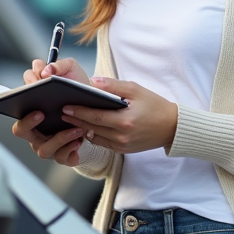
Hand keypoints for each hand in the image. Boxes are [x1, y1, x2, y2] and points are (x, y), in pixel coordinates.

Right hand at [9, 57, 91, 166]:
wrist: (98, 108)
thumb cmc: (78, 90)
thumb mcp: (70, 71)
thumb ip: (57, 65)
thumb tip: (44, 69)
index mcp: (32, 110)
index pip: (17, 109)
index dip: (21, 102)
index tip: (33, 96)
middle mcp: (36, 129)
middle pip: (20, 130)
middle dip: (28, 123)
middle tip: (42, 113)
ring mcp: (48, 144)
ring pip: (43, 149)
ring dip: (59, 139)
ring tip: (75, 129)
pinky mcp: (63, 154)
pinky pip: (62, 157)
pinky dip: (70, 149)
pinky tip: (79, 140)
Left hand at [61, 77, 177, 154]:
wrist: (172, 127)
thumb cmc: (154, 105)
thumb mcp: (136, 90)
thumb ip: (113, 86)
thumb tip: (93, 82)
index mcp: (125, 120)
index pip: (95, 116)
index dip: (78, 111)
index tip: (65, 106)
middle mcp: (122, 136)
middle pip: (91, 128)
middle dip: (76, 119)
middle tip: (62, 112)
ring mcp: (122, 146)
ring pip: (95, 137)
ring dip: (83, 128)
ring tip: (71, 119)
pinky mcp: (123, 151)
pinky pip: (103, 143)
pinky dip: (94, 135)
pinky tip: (86, 126)